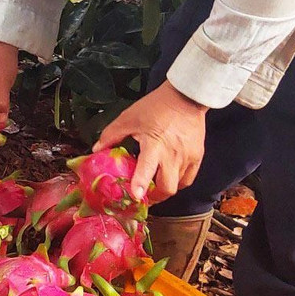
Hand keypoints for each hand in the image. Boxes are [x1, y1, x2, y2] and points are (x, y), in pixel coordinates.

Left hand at [95, 81, 207, 204]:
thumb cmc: (156, 107)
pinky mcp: (197, 157)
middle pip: (167, 188)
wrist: (185, 98)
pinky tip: (168, 176)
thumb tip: (97, 149)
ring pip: (178, 186)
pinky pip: (188, 178)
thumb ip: (112, 135)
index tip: (136, 196)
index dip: (140, 185)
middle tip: (144, 195)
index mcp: (154, 145)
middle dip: (154, 197)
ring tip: (154, 184)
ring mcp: (188, 157)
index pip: (147, 169)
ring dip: (165, 188)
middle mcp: (173, 155)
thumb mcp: (129, 118)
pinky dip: (178, 182)